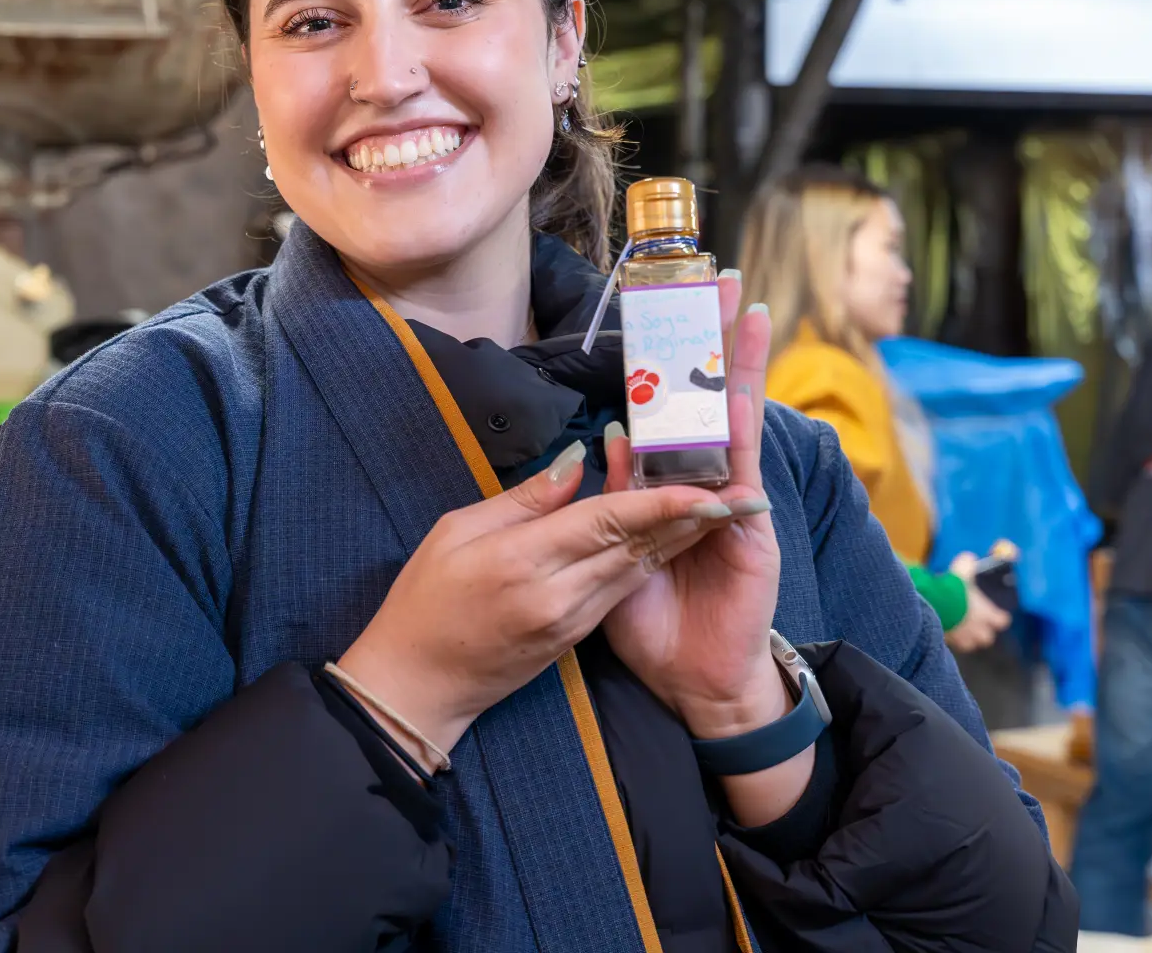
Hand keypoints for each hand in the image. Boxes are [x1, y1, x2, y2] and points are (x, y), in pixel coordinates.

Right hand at [337, 456, 733, 769]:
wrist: (415, 686)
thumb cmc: (423, 601)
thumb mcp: (455, 533)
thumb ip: (522, 501)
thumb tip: (574, 465)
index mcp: (523, 563)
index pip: (605, 522)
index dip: (658, 500)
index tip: (702, 484)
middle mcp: (557, 596)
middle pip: (635, 547)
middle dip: (688, 517)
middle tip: (736, 489)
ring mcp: (568, 623)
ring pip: (636, 570)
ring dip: (680, 539)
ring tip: (720, 507)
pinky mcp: (573, 639)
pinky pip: (619, 590)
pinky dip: (649, 561)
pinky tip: (673, 539)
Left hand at [601, 274, 783, 740]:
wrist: (694, 681)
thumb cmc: (653, 622)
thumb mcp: (613, 553)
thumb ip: (611, 496)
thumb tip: (606, 436)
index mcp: (662, 484)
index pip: (663, 407)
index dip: (663, 359)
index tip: (661, 305)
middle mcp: (699, 480)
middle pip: (704, 395)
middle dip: (711, 338)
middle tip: (716, 276)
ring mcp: (729, 497)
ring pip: (732, 416)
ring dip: (738, 363)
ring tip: (744, 307)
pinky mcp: (747, 525)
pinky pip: (739, 467)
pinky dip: (740, 427)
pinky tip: (740, 391)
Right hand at [942, 551, 1011, 652]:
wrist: (935, 603)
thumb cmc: (953, 588)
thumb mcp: (962, 569)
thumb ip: (968, 563)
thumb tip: (970, 558)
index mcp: (986, 613)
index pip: (1001, 621)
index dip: (1000, 618)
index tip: (1000, 616)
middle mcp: (977, 628)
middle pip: (987, 637)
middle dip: (984, 632)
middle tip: (978, 624)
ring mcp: (962, 636)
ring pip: (970, 643)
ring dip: (968, 638)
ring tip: (962, 630)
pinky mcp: (947, 640)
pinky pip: (952, 643)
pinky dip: (951, 639)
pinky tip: (946, 631)